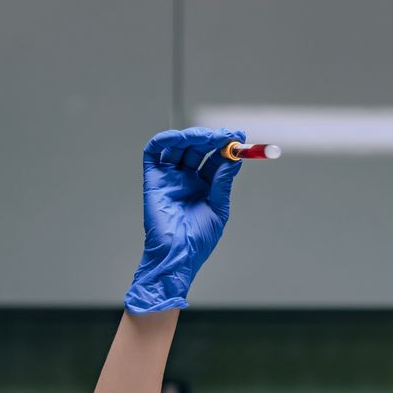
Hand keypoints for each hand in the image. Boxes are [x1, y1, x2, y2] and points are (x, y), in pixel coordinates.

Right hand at [124, 126, 245, 313]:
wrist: (177, 256)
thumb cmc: (198, 241)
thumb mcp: (218, 208)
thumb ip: (223, 182)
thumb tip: (234, 158)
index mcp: (204, 187)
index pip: (216, 159)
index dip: (227, 147)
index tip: (239, 137)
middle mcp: (187, 180)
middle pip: (198, 148)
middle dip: (212, 138)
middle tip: (225, 135)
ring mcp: (170, 178)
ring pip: (178, 146)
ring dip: (192, 136)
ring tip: (206, 137)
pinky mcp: (153, 180)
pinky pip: (154, 153)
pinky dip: (164, 140)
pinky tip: (180, 138)